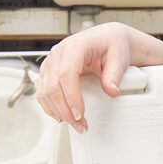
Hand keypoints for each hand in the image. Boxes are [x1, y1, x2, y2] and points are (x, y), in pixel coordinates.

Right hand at [35, 22, 158, 131]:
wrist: (107, 38)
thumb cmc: (111, 44)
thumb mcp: (119, 57)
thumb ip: (114, 74)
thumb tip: (111, 91)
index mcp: (75, 46)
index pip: (66, 74)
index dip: (71, 97)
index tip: (80, 114)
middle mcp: (58, 53)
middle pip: (53, 86)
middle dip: (65, 110)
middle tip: (80, 125)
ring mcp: (51, 62)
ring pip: (44, 92)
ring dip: (57, 112)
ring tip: (75, 124)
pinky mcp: (49, 71)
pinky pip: (43, 92)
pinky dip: (50, 107)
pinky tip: (62, 116)